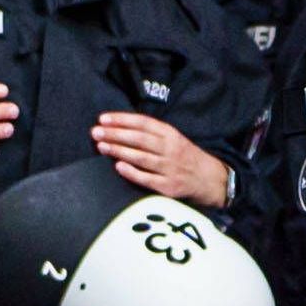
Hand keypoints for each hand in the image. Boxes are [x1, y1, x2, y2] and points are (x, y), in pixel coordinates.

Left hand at [93, 113, 228, 208]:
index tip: (103, 119)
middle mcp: (172, 150)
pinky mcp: (169, 187)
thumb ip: (152, 133)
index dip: (122, 120)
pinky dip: (132, 173)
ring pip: (141, 157)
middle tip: (96, 132)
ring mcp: (171, 169)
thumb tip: (118, 126)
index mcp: (171, 135)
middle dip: (116, 134)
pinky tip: (118, 167)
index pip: (144, 123)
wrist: (210, 180)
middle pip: (140, 139)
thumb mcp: (174, 139)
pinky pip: (147, 179)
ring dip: (119, 151)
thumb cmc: (184, 157)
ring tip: (101, 146)